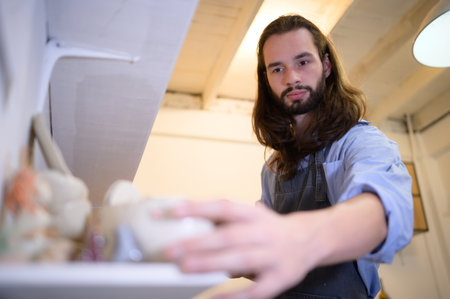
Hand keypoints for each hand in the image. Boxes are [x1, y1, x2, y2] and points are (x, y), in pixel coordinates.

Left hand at [164, 199, 325, 298]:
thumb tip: (186, 227)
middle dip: (199, 243)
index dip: (200, 207)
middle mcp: (265, 232)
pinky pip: (256, 290)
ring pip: (241, 259)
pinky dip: (234, 296)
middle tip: (171, 250)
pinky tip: (213, 298)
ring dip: (212, 264)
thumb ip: (224, 222)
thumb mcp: (251, 216)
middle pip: (230, 235)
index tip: (174, 210)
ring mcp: (274, 256)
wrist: (309, 240)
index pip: (224, 207)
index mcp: (254, 214)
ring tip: (185, 268)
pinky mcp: (280, 279)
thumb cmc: (269, 229)